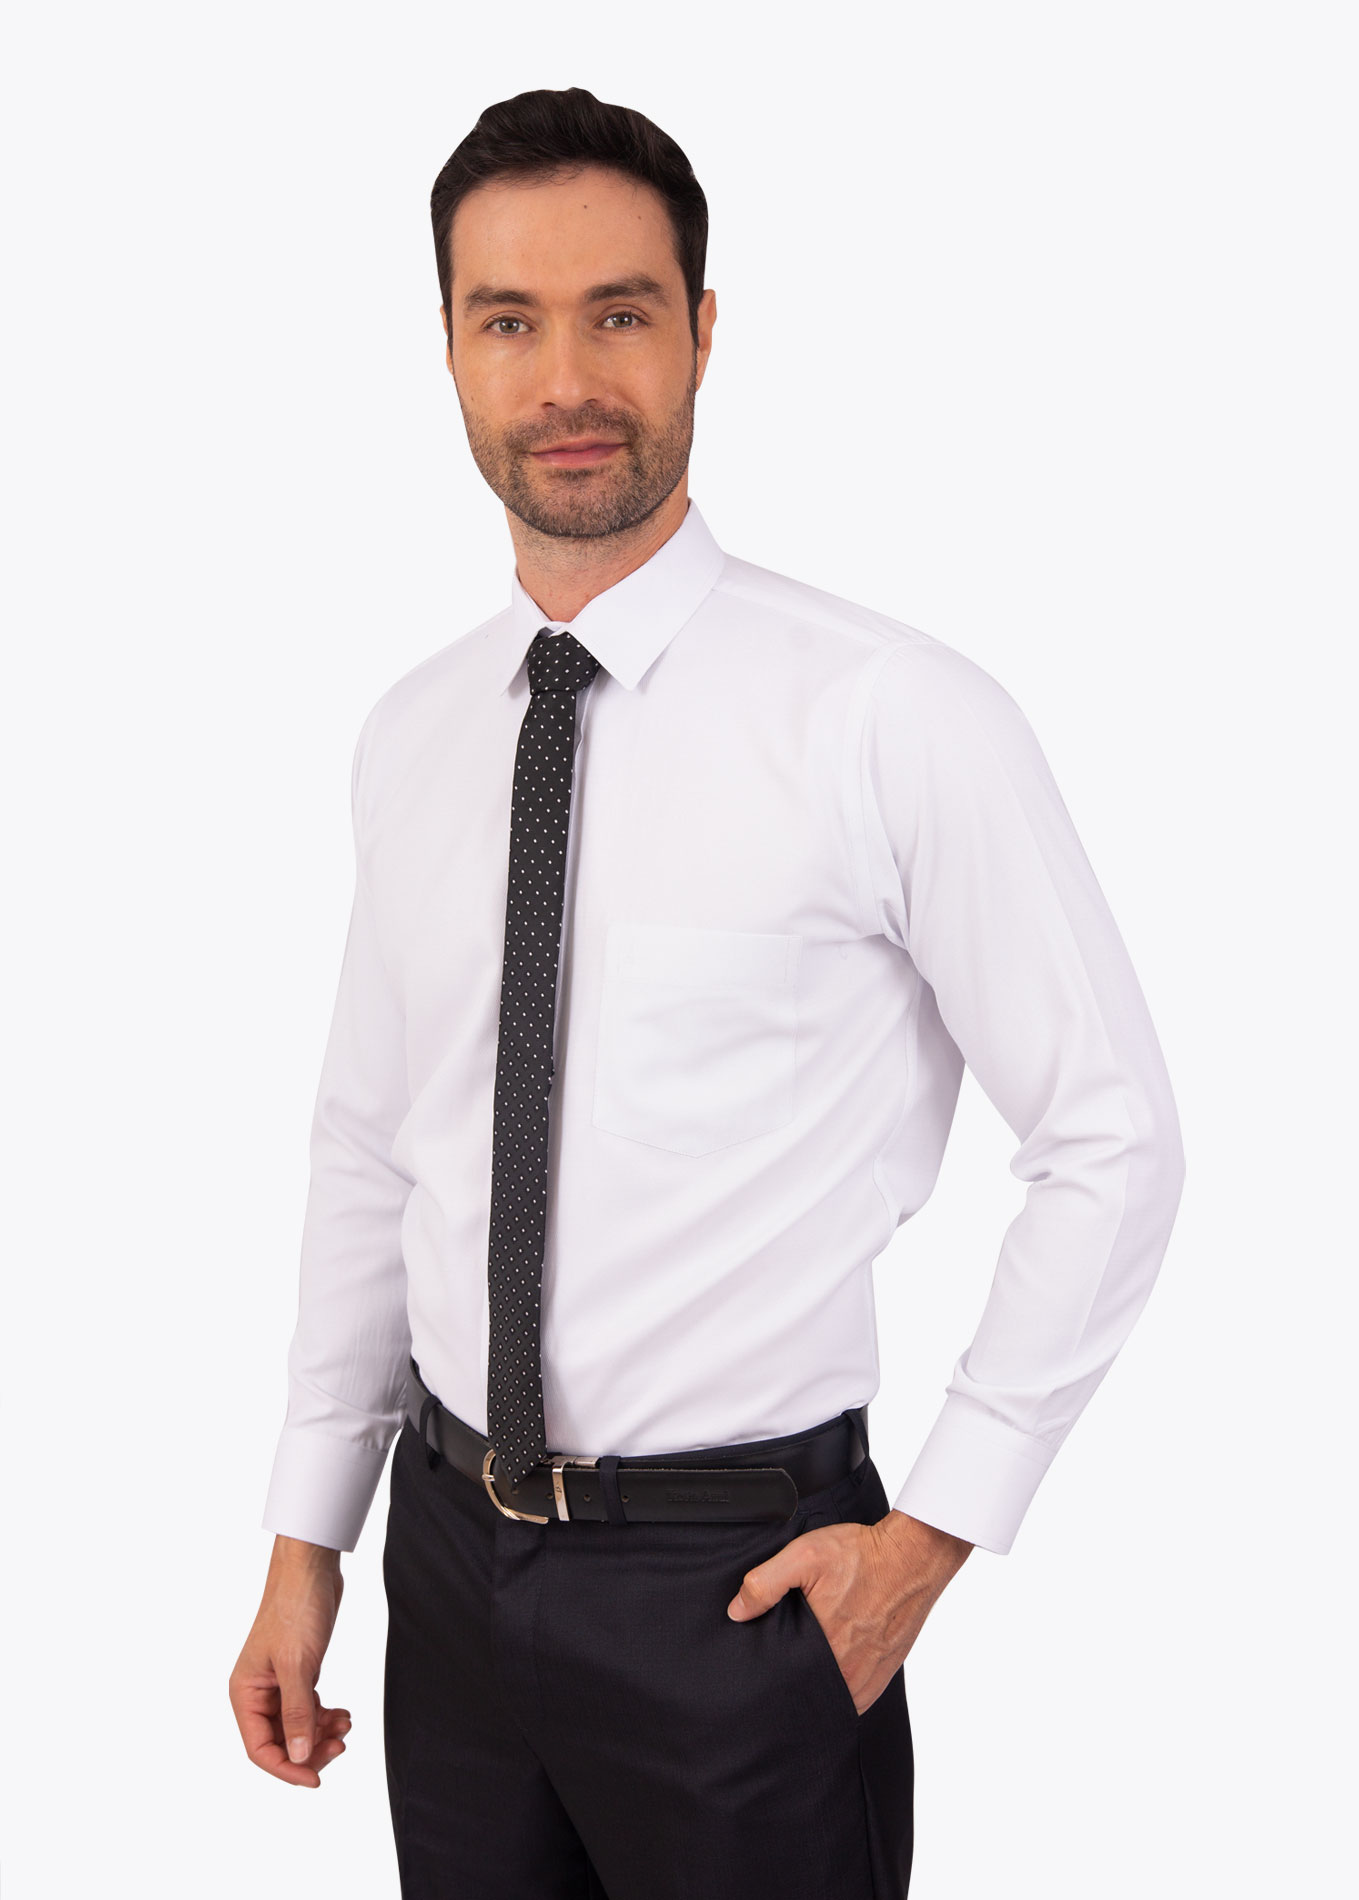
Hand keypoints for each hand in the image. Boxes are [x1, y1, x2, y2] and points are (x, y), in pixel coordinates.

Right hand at [229, 1536, 351, 1787]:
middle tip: (340, 1747)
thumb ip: (298, 1714)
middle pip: (279, 1743)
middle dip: (309, 1750)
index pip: (259, 1749)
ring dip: (321, 1733)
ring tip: (346, 1726)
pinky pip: (308, 1709)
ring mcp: (278, 1684)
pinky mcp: (298, 1673)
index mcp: (244, 1693)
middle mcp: (257, 1693)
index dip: (287, 1768)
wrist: (312, 1568)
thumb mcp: (298, 1665)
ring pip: (297, 1728)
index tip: (317, 1778)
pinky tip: (344, 1714)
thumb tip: (300, 1757)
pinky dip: (325, 1716)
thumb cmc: (295, 1608)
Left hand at [726, 1507, 972, 1714]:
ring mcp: (870, 1674)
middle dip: (790, 1687)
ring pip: (833, 1698)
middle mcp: (848, 1669)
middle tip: (778, 1671)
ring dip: (817, 1691)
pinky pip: (858, 1698)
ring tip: (801, 1674)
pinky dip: (841, 1692)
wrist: (912, 1555)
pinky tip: (828, 1677)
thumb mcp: (803, 1556)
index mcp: (824, 1647)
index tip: (758, 1673)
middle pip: (808, 1693)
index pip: (785, 1681)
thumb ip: (765, 1584)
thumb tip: (737, 1612)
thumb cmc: (861, 1555)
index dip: (768, 1679)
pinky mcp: (886, 1670)